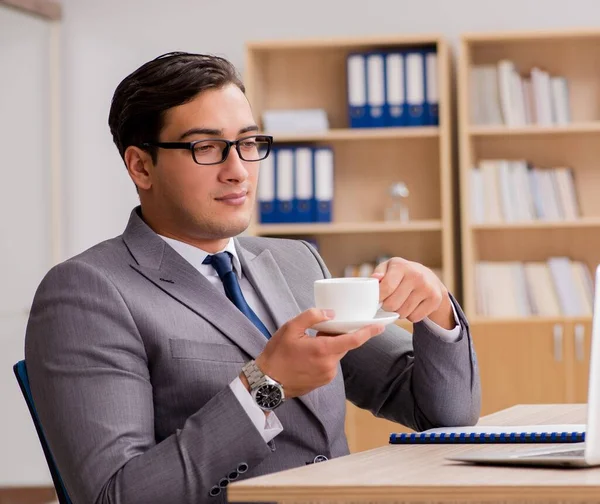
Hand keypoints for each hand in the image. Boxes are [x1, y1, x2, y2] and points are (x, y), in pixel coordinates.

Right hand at [252, 308, 384, 398]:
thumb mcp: (290, 328)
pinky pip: (330, 363)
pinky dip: (325, 355)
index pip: (353, 340)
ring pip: (336, 354)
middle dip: (339, 335)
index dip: (368, 332)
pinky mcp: (323, 381)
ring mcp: (327, 375)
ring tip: (310, 342)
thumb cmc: (277, 354)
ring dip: (329, 345)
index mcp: (323, 350)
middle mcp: (329, 365)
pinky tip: (308, 354)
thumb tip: (330, 313)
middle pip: (344, 345)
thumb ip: (312, 316)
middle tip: (323, 328)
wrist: (267, 382)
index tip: (380, 326)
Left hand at [372, 257, 454, 328]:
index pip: (386, 288)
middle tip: (389, 302)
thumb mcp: (388, 268)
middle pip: (392, 304)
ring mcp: (427, 288)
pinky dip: (410, 316)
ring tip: (402, 302)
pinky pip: (414, 318)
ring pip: (403, 313)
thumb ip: (378, 273)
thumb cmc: (402, 274)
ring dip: (399, 312)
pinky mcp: (435, 299)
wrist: (429, 278)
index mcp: (401, 266)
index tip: (377, 300)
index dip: (378, 298)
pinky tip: (413, 306)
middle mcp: (416, 275)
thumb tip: (375, 278)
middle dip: (387, 307)